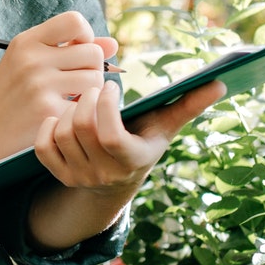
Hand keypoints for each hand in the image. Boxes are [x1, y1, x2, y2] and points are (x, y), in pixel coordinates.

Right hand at [0, 11, 117, 153]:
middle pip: (93, 53)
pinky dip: (82, 110)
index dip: (85, 35)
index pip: (75, 21)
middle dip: (92, 68)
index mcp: (27, 41)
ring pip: (95, 79)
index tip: (78, 50)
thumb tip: (114, 44)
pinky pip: (87, 104)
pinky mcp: (49, 112)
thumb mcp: (31, 60)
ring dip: (91, 90)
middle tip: (77, 80)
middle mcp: (32, 60)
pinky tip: (66, 112)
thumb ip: (71, 47)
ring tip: (72, 95)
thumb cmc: (13, 91)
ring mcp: (40, 86)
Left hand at [34, 77, 225, 195]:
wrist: (118, 181)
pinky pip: (43, 146)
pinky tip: (63, 116)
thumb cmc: (144, 141)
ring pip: (61, 133)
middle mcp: (103, 174)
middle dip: (85, 99)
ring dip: (68, 109)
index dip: (105, 106)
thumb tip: (220, 83)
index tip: (110, 86)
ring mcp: (79, 177)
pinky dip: (48, 125)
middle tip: (94, 88)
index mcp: (131, 160)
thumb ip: (189, 105)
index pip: (109, 135)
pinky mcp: (60, 175)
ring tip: (82, 102)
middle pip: (81, 128)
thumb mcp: (166, 126)